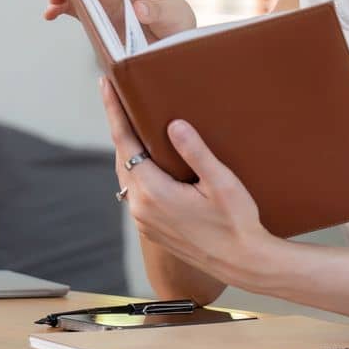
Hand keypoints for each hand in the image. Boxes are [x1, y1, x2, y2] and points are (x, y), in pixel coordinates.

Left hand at [98, 76, 277, 287]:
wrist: (243, 263)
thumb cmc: (237, 224)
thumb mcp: (221, 183)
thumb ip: (196, 152)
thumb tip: (174, 125)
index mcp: (153, 192)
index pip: (125, 142)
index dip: (114, 111)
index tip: (106, 85)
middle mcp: (140, 207)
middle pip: (122, 157)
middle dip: (121, 126)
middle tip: (120, 96)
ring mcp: (143, 220)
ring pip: (127, 175)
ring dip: (129, 150)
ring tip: (134, 123)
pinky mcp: (151, 228)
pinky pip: (136, 192)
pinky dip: (137, 171)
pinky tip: (149, 160)